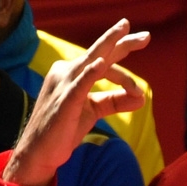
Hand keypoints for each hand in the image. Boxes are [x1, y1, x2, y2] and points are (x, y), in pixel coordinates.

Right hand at [4, 19, 150, 185]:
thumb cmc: (64, 128)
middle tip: (146, 36)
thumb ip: (115, 101)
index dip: (124, 66)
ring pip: (92, 61)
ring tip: (126, 33)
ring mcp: (64, 84)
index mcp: (74, 73)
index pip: (104, 60)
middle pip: (99, 52)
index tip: (139, 85)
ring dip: (110, 48)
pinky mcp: (64, 101)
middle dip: (122, 40)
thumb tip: (142, 98)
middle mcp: (67, 71)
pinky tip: (101, 63)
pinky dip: (90, 73)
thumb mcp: (94, 110)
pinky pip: (79, 83)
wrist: (40, 151)